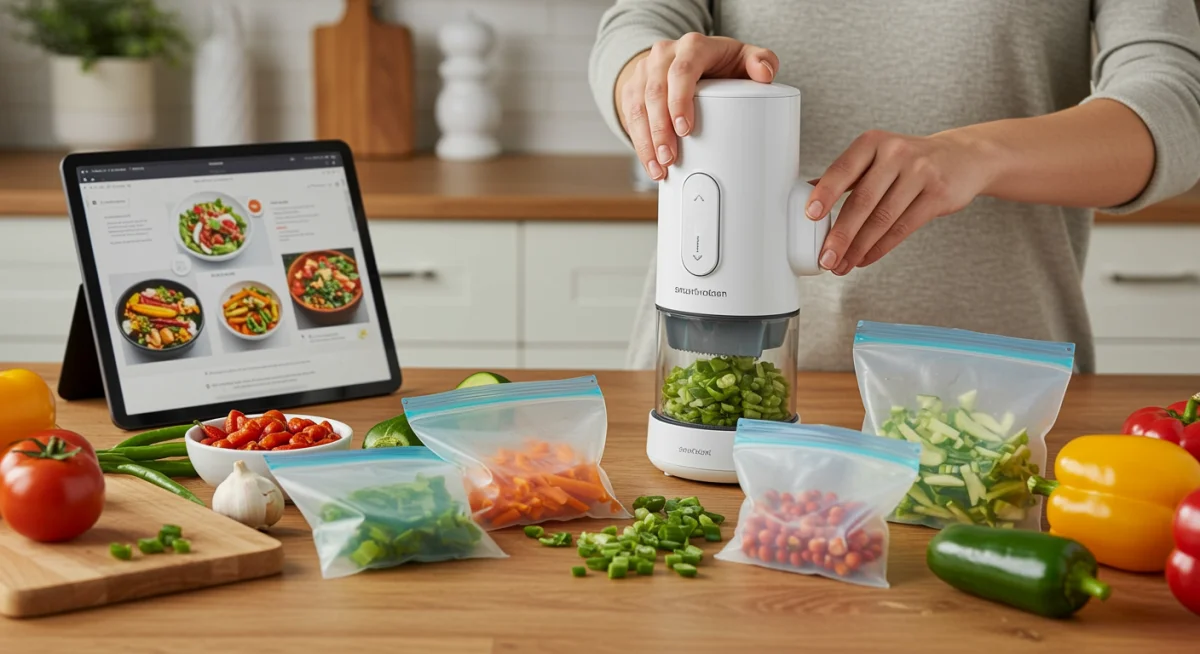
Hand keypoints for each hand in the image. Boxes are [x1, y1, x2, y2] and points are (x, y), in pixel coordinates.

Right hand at [616, 33, 778, 179]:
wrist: (682, 59)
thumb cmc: (718, 64)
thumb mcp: (741, 57)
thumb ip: (761, 61)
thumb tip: (765, 74)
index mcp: (692, 47)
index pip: (681, 70)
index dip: (679, 100)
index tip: (685, 128)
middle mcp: (663, 56)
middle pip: (655, 92)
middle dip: (660, 129)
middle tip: (671, 157)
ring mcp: (644, 72)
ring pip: (638, 107)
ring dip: (647, 141)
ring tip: (660, 168)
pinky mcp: (632, 89)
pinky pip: (629, 117)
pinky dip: (640, 144)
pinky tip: (651, 165)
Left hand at [805, 130, 998, 274]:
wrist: (963, 157)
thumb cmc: (910, 159)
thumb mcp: (877, 156)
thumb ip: (846, 174)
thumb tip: (807, 192)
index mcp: (873, 142)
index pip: (843, 169)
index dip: (826, 193)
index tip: (811, 215)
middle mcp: (896, 153)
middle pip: (863, 200)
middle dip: (841, 234)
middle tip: (826, 257)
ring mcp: (920, 173)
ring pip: (882, 219)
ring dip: (858, 248)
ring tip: (842, 265)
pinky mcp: (937, 195)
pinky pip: (903, 228)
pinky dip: (880, 248)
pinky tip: (865, 258)